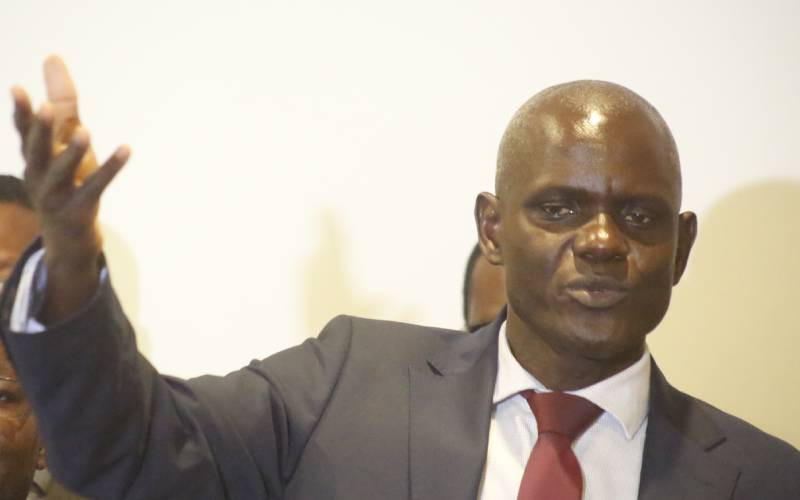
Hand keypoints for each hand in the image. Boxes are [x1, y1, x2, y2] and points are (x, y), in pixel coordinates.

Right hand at [11, 55, 129, 323]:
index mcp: (33, 156)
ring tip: (85, 131)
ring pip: (62, 171)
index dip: (22, 112)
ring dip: (72, 152)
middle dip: (40, 129)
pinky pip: (96, 186)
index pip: (24, 131)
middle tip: (45, 106)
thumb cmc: (66, 179)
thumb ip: (62, 101)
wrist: (67, 237)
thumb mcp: (63, 139)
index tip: (18, 89)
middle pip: (37, 150)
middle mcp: (39, 174)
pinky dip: (112, 168)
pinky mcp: (80, 208)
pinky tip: (126, 148)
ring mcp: (58, 194)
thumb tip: (53, 57)